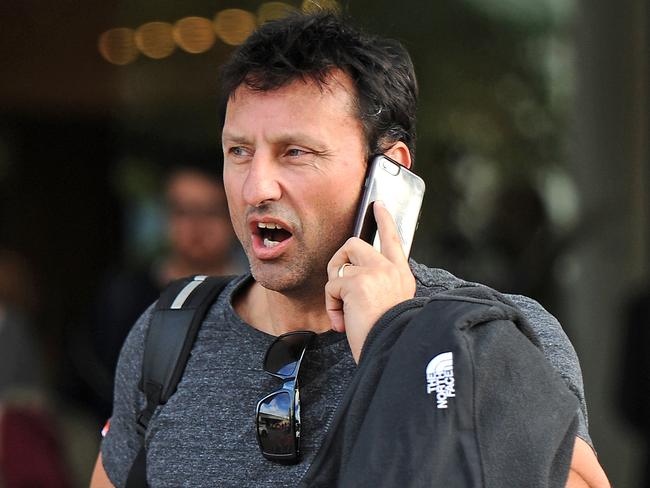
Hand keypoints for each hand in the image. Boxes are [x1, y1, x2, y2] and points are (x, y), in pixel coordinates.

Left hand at [326, 201, 415, 362]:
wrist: (391, 352)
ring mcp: (376, 272)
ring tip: (344, 311)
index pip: (393, 239)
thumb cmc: (386, 336)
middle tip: (339, 289)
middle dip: (338, 263)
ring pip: (339, 264)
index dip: (384, 220)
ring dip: (334, 289)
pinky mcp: (359, 282)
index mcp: (401, 275)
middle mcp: (391, 269)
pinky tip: (343, 322)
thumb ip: (376, 285)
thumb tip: (349, 278)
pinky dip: (331, 306)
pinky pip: (331, 286)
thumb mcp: (388, 305)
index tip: (378, 205)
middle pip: (353, 244)